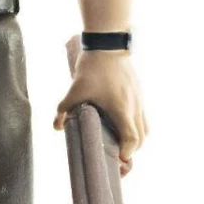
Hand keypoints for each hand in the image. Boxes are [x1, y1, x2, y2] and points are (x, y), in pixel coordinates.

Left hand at [53, 51, 146, 173]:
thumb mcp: (74, 90)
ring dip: (136, 140)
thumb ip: (63, 110)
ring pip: (145, 128)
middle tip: (118, 157)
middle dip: (132, 151)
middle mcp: (134, 107)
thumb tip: (57, 127)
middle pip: (142, 139)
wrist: (109, 44)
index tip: (118, 159)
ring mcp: (139, 100)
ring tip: (121, 143)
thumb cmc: (93, 68)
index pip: (132, 140)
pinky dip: (137, 127)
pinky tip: (123, 125)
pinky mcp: (139, 93)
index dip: (127, 153)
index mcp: (121, 110)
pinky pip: (143, 117)